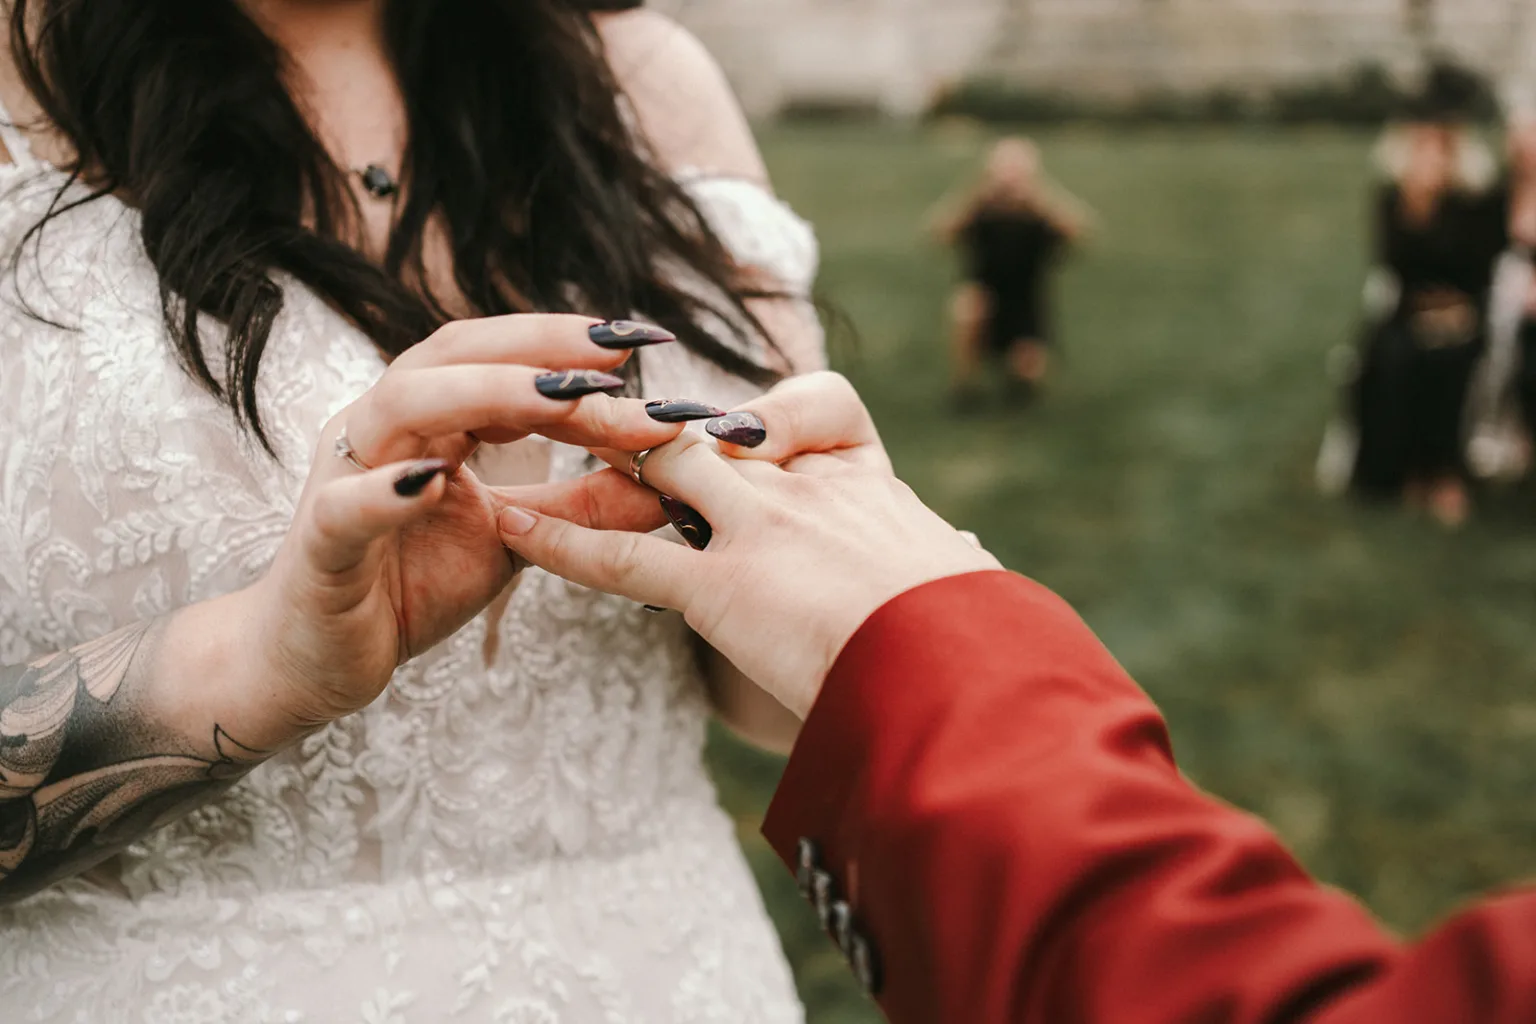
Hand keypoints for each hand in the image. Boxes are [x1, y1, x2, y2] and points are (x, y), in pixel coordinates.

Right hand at [240, 315, 687, 739]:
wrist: (318, 658)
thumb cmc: (411, 583)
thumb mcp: (516, 541)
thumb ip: (585, 508)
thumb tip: (673, 482)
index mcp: (431, 420)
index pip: (506, 365)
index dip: (572, 353)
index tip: (646, 342)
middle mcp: (385, 429)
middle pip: (457, 357)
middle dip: (540, 347)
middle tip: (617, 351)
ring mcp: (344, 477)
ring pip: (403, 406)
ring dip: (485, 394)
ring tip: (562, 398)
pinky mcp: (319, 544)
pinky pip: (346, 507)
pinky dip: (385, 492)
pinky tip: (432, 483)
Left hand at [495, 375, 1000, 717]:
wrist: (971, 678)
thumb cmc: (982, 646)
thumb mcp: (969, 585)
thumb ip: (951, 564)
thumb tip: (974, 563)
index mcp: (869, 483)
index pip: (817, 410)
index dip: (767, 414)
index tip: (734, 429)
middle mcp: (806, 489)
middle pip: (711, 428)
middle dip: (649, 419)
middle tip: (593, 408)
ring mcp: (761, 530)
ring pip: (657, 469)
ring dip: (593, 454)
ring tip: (534, 434)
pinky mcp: (723, 588)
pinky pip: (623, 557)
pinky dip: (558, 540)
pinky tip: (510, 524)